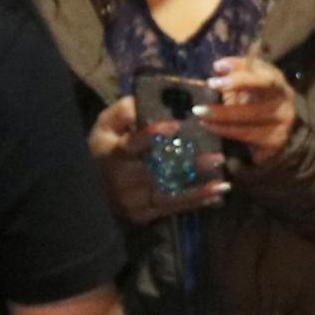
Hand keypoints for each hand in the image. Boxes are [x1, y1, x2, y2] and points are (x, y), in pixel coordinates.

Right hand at [93, 94, 225, 223]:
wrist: (90, 185)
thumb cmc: (104, 147)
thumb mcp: (106, 125)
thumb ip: (125, 111)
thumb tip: (146, 100)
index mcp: (112, 152)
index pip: (133, 143)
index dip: (152, 133)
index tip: (176, 125)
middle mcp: (122, 179)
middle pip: (159, 170)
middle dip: (190, 164)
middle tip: (218, 157)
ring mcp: (132, 199)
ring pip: (169, 194)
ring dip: (199, 189)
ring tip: (224, 183)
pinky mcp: (142, 214)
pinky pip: (171, 208)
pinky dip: (195, 202)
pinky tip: (216, 196)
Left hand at [193, 53, 299, 161]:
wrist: (280, 114)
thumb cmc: (259, 89)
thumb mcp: (250, 73)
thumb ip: (236, 67)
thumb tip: (219, 67)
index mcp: (278, 83)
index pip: (262, 81)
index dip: (238, 82)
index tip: (212, 83)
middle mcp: (284, 105)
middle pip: (253, 111)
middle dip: (222, 112)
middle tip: (197, 110)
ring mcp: (282, 126)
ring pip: (248, 129)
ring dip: (221, 125)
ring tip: (201, 120)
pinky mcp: (275, 141)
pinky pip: (247, 140)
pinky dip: (227, 134)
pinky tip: (213, 128)